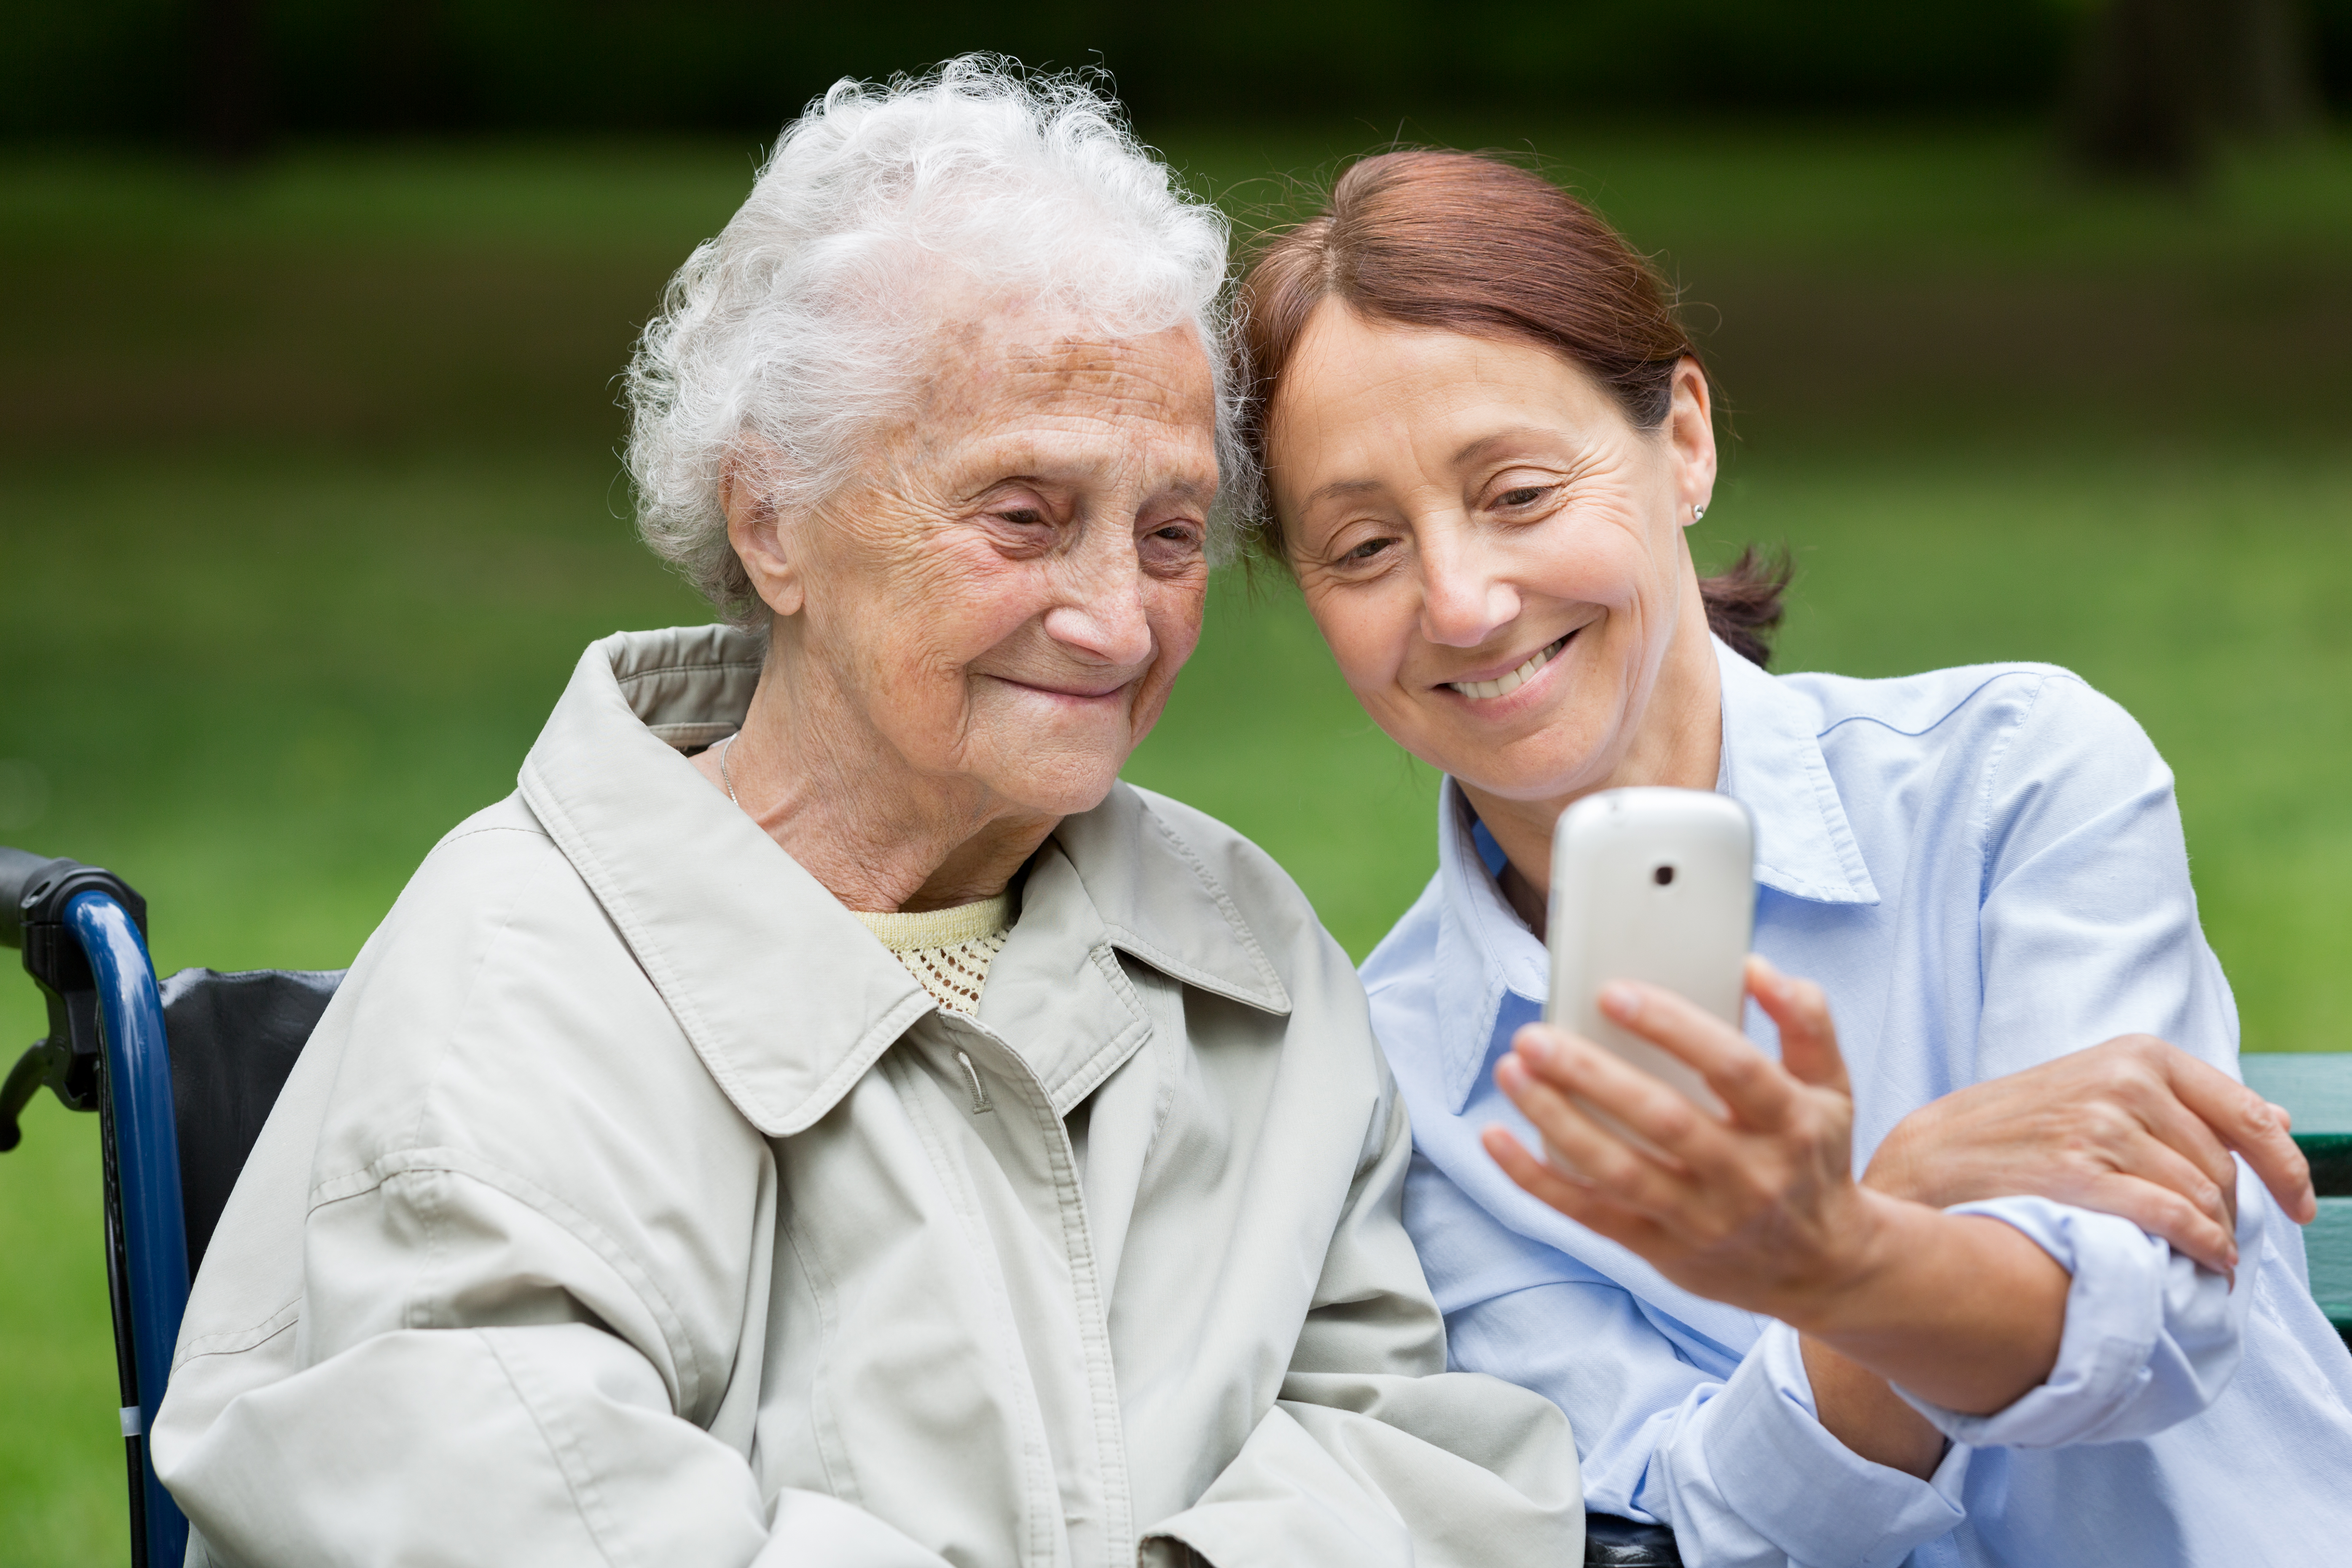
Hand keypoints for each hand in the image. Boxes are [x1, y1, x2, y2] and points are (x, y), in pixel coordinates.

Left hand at [1483, 956, 1880, 1324]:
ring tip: (1511, 1071)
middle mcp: (1745, 1174)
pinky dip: (1535, 1178)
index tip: (1612, 991)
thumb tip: (1757, 967)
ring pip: (1616, 1169)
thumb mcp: (1832, 1089)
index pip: (1731, 1066)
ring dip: (1554, 1120)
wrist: (1823, 1268)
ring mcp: (1699, 1218)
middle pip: (1661, 1119)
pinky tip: (1495, 1138)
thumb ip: (1806, 1022)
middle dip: (1591, 1074)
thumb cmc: (1811, 1158)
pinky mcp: (1658, 1248)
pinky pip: (1587, 1213)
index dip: (1673, 1027)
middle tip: (1534, 1034)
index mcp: (1788, 1123)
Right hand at [1863, 1035, 2315, 1273]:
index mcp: (2136, 1055)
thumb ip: (2180, 1101)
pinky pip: (2173, 1219)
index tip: (2301, 1204)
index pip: (2245, 1114)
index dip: (2287, 1166)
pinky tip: (2204, 1262)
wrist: (1929, 1161)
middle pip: (2223, 1165)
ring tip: (2206, 1258)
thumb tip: (2279, 1121)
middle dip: (2231, 1210)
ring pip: (2203, 1196)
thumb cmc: (2014, 1130)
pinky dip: (2202, 1246)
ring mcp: (2101, 1128)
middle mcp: (2124, 1084)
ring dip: (2216, 1237)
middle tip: (2213, 1238)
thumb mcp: (2094, 1087)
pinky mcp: (2081, 1176)